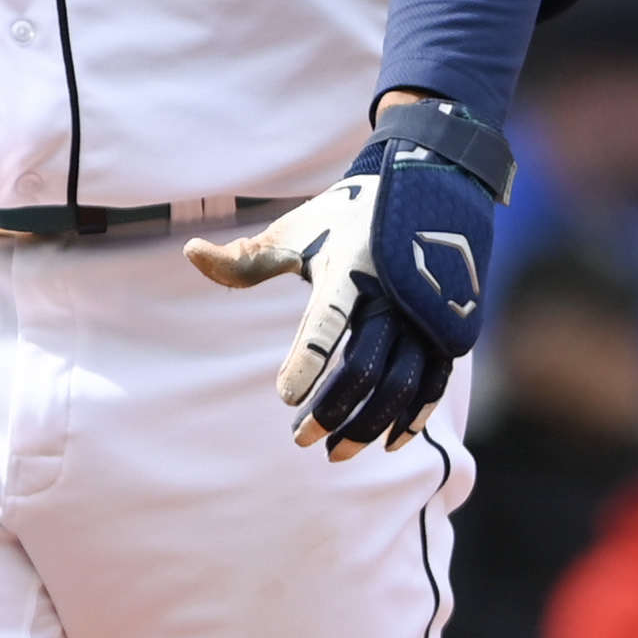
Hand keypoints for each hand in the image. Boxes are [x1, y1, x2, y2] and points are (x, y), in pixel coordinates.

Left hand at [185, 113, 496, 459]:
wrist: (428, 184)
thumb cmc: (344, 215)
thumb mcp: (295, 230)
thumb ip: (247, 257)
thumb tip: (190, 252)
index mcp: (348, 270)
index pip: (324, 324)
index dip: (305, 363)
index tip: (284, 397)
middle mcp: (391, 295)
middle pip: (364, 367)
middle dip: (333, 411)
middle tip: (302, 441)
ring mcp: (425, 314)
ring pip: (400, 385)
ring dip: (368, 425)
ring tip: (338, 453)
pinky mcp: (448, 328)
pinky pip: (433, 382)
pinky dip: (412, 417)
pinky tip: (387, 442)